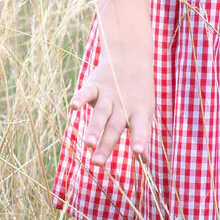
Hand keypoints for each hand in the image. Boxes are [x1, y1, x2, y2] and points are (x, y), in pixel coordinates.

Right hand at [68, 50, 154, 166]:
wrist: (130, 56)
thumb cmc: (138, 92)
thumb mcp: (144, 111)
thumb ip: (142, 135)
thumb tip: (145, 162)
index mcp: (139, 112)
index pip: (141, 127)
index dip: (140, 139)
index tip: (137, 152)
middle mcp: (124, 104)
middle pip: (114, 126)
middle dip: (106, 144)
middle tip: (98, 163)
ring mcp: (108, 94)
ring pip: (101, 112)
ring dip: (94, 128)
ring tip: (88, 144)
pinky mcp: (94, 85)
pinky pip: (86, 92)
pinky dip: (80, 99)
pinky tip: (74, 108)